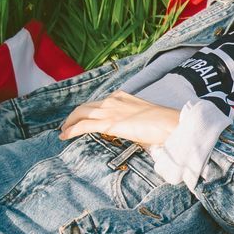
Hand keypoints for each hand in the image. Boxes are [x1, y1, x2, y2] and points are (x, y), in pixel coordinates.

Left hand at [59, 92, 178, 148]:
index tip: (82, 119)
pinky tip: (64, 136)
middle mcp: (113, 100)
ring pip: (81, 113)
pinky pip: (84, 125)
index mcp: (123, 96)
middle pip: (86, 106)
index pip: (99, 103)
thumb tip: (133, 136)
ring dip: (69, 122)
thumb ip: (134, 124)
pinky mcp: (109, 123)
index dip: (88, 111)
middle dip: (74, 115)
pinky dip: (72, 130)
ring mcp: (110, 110)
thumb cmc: (164, 124)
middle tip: (67, 125)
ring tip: (63, 131)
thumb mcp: (145, 120)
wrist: (170, 123)